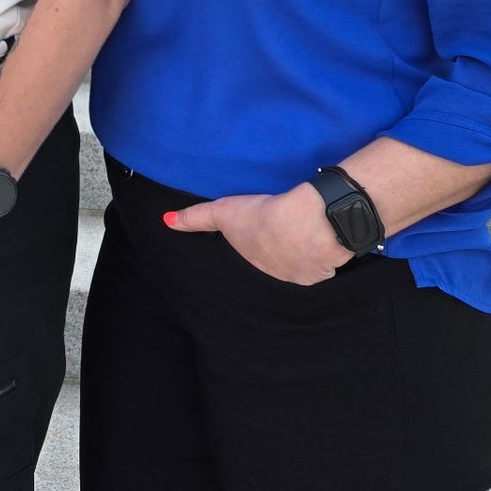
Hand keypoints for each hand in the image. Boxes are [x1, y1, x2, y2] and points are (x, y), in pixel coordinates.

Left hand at [165, 184, 351, 284]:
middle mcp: (273, 278)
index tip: (254, 244)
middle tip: (276, 242)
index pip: (248, 262)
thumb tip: (166, 221)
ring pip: (296, 269)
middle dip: (272, 259)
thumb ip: (195, 217)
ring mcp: (300, 277)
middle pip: (271, 269)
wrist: (309, 223)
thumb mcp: (223, 212)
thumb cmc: (263, 218)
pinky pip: (321, 268)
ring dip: (297, 259)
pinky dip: (320, 259)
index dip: (251, 252)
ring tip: (298, 243)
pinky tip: (320, 247)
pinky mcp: (324, 272)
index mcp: (250, 266)